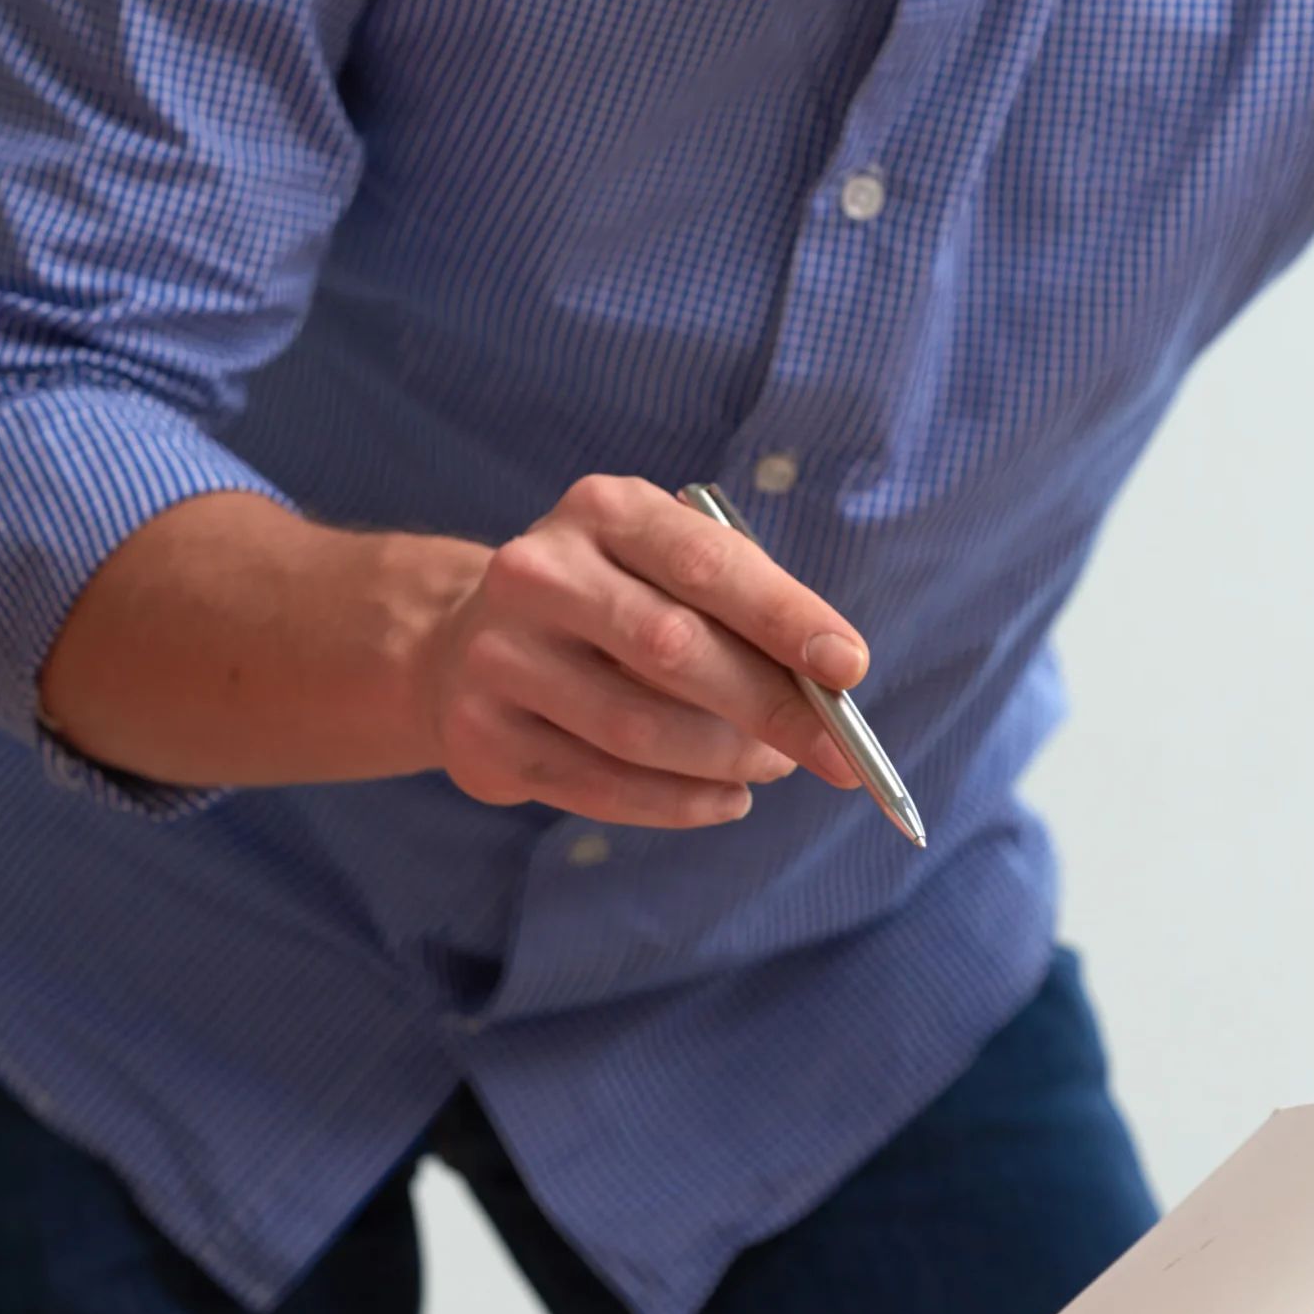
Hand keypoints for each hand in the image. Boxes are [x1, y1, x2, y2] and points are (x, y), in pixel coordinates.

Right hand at [414, 474, 872, 829]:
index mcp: (601, 510)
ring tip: (771, 766)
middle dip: (770, 706)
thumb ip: (741, 611)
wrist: (463, 643)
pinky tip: (725, 800)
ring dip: (726, 760)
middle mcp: (538, 572)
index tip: (850, 667)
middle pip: (674, 649)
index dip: (784, 617)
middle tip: (837, 751)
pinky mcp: (481, 733)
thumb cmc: (609, 604)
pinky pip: (600, 786)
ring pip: (639, 729)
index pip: (705, 561)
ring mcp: (500, 655)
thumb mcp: (663, 570)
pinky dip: (679, 803)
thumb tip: (831, 686)